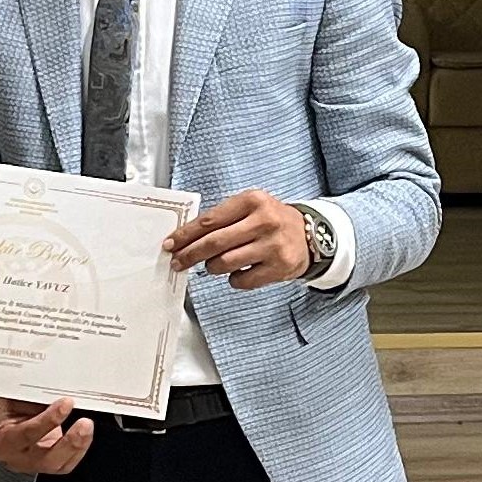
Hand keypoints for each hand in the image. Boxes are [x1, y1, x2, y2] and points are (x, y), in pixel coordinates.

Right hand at [0, 394, 93, 478]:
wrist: (2, 419)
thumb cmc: (4, 407)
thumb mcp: (10, 397)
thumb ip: (30, 396)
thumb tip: (55, 389)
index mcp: (3, 440)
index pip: (27, 434)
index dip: (49, 420)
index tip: (66, 404)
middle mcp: (17, 457)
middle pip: (47, 459)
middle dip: (70, 442)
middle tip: (85, 424)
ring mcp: (33, 464)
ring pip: (60, 465)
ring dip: (79, 446)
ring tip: (87, 427)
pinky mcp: (47, 465)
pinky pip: (67, 463)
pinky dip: (80, 448)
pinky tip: (85, 435)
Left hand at [165, 190, 308, 292]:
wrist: (311, 236)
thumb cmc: (272, 221)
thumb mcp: (250, 208)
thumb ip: (222, 218)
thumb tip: (186, 238)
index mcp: (252, 201)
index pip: (210, 220)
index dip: (186, 235)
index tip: (170, 244)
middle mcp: (264, 221)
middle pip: (214, 243)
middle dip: (190, 254)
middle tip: (177, 262)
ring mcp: (273, 245)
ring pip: (226, 263)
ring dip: (212, 267)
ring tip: (213, 264)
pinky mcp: (279, 267)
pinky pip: (242, 280)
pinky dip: (233, 279)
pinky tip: (237, 272)